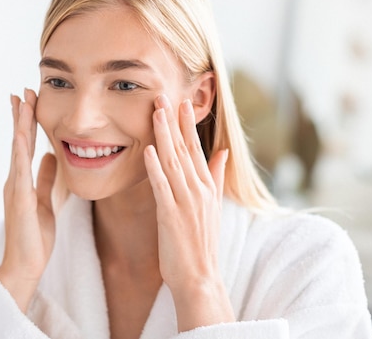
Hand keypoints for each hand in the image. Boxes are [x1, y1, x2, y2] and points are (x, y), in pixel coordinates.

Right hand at [0, 89, 56, 311]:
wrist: (25, 264)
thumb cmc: (33, 235)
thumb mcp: (45, 200)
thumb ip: (46, 179)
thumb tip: (51, 156)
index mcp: (22, 180)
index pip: (25, 145)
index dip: (27, 122)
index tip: (29, 100)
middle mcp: (15, 180)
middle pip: (17, 141)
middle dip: (20, 116)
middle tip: (22, 91)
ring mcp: (15, 189)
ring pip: (16, 150)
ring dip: (19, 125)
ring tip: (21, 102)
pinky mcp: (19, 200)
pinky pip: (20, 171)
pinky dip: (21, 152)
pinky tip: (23, 136)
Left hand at [144, 94, 233, 330]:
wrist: (199, 277)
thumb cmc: (201, 243)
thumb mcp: (212, 205)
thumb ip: (215, 175)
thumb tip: (222, 151)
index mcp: (206, 186)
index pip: (196, 148)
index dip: (187, 124)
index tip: (181, 101)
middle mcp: (198, 190)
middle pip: (184, 149)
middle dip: (174, 121)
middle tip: (164, 94)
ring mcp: (186, 201)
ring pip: (173, 162)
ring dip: (164, 136)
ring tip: (156, 112)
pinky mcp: (172, 215)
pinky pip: (163, 186)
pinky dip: (156, 168)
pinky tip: (149, 150)